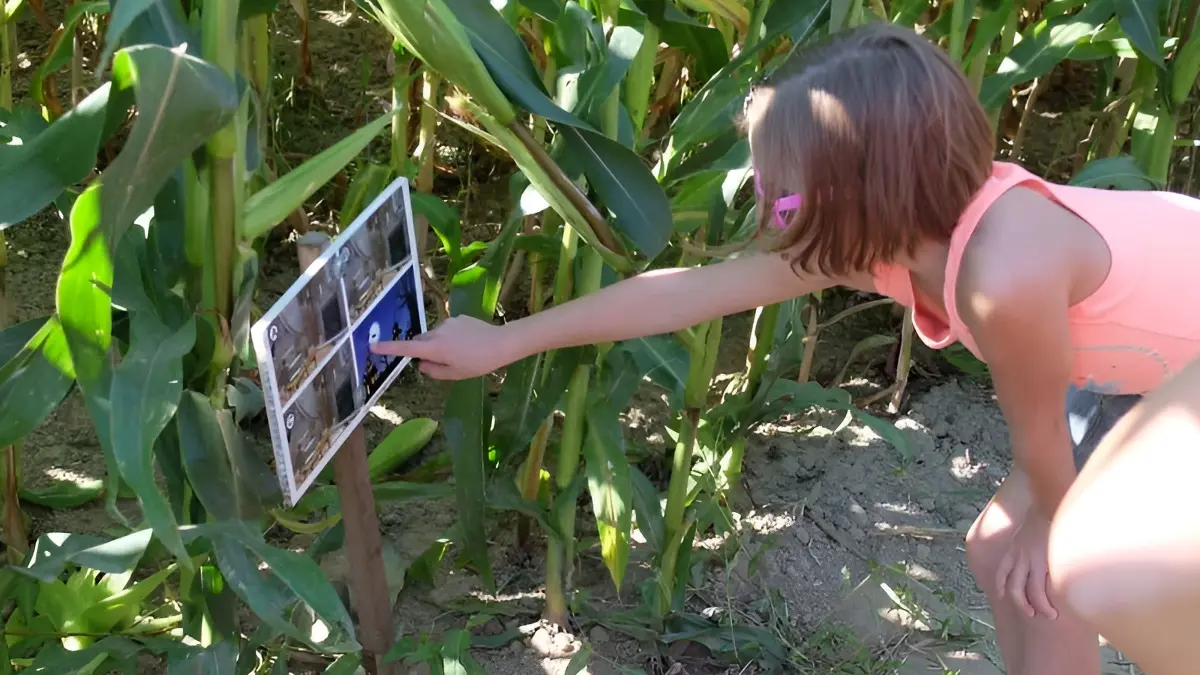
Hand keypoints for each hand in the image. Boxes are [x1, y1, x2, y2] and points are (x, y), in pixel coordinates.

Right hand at [369, 315, 516, 379]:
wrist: (502, 342)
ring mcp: (448, 322)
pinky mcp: (458, 317)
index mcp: (434, 348)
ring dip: (440, 344)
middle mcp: (437, 332)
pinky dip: (451, 337)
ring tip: (460, 353)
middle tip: (440, 362)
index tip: (372, 346)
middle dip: (423, 350)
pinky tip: (468, 343)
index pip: (406, 348)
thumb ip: (434, 371)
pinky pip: (448, 329)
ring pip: (435, 335)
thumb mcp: (455, 374)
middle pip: (420, 341)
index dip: (388, 348)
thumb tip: (421, 364)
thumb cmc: (478, 363)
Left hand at [996, 513, 1057, 619]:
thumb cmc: (1044, 513)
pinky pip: (1040, 588)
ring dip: (1036, 606)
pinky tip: (1054, 608)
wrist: (1048, 504)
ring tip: (1048, 614)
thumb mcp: (1030, 529)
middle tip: (1029, 613)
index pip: (1002, 571)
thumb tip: (1039, 543)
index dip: (1000, 585)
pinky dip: (1045, 601)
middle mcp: (1018, 558)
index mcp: (1014, 550)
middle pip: (1012, 586)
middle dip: (1019, 602)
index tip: (1000, 595)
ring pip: (1027, 592)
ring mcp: (1030, 562)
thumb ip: (1031, 540)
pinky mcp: (1042, 563)